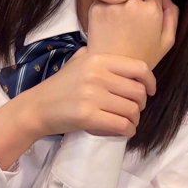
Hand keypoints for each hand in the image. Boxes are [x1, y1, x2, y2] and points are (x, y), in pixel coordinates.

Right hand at [0, 49, 154, 168]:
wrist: (37, 107)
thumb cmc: (60, 85)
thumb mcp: (78, 61)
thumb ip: (100, 57)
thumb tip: (124, 59)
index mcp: (98, 59)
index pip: (139, 68)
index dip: (150, 81)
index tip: (151, 91)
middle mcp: (96, 75)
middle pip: (138, 92)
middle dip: (141, 104)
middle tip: (134, 109)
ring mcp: (92, 96)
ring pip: (132, 110)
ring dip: (135, 119)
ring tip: (128, 121)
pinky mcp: (88, 116)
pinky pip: (122, 125)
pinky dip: (128, 131)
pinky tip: (124, 130)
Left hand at [87, 0, 178, 68]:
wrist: (112, 71)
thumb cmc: (142, 57)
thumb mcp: (167, 41)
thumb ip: (172, 14)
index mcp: (151, 9)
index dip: (151, 4)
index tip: (146, 17)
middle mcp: (132, 2)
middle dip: (136, 1)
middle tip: (132, 24)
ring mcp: (112, 4)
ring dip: (121, 3)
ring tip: (120, 26)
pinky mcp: (96, 8)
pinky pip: (105, 0)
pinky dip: (107, 9)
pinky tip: (109, 26)